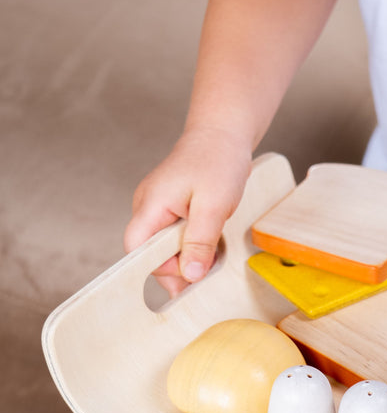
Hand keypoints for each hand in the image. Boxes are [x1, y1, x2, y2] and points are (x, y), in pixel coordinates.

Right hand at [124, 129, 251, 296]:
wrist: (223, 134)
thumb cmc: (217, 162)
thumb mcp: (214, 206)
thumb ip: (200, 242)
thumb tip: (191, 275)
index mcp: (150, 207)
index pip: (137, 250)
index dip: (160, 269)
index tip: (189, 279)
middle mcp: (147, 209)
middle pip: (152, 254)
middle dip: (180, 266)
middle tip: (211, 270)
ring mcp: (158, 208)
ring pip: (166, 247)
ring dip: (190, 256)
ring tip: (216, 253)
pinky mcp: (171, 208)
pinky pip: (176, 236)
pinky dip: (194, 244)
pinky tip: (213, 243)